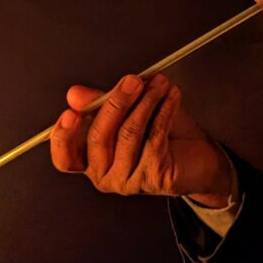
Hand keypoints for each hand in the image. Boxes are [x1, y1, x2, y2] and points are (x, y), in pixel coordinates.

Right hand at [50, 73, 232, 206]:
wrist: (198, 156)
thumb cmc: (159, 132)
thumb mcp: (126, 111)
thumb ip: (100, 104)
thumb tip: (75, 94)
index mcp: (90, 160)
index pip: (65, 157)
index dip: (64, 136)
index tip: (71, 113)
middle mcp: (104, 175)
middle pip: (99, 138)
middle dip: (116, 103)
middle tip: (133, 81)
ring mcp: (127, 181)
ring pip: (129, 135)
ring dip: (146, 102)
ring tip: (159, 84)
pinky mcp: (152, 178)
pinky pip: (154, 138)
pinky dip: (164, 111)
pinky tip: (172, 97)